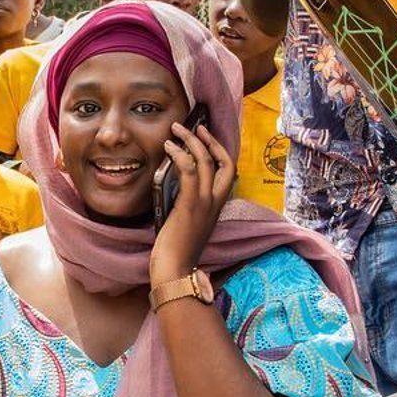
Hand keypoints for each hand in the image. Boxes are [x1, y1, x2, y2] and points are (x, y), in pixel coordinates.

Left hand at [149, 122, 234, 285]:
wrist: (176, 270)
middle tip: (194, 126)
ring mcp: (205, 202)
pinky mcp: (190, 204)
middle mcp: (216, 202)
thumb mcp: (187, 222)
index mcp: (217, 206)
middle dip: (210, 140)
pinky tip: (168, 147)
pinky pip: (189, 170)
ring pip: (205, 161)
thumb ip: (188, 204)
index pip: (228, 171)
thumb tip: (173, 186)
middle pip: (224, 161)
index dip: (219, 151)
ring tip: (175, 130)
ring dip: (191, 140)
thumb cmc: (176, 251)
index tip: (205, 137)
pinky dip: (180, 154)